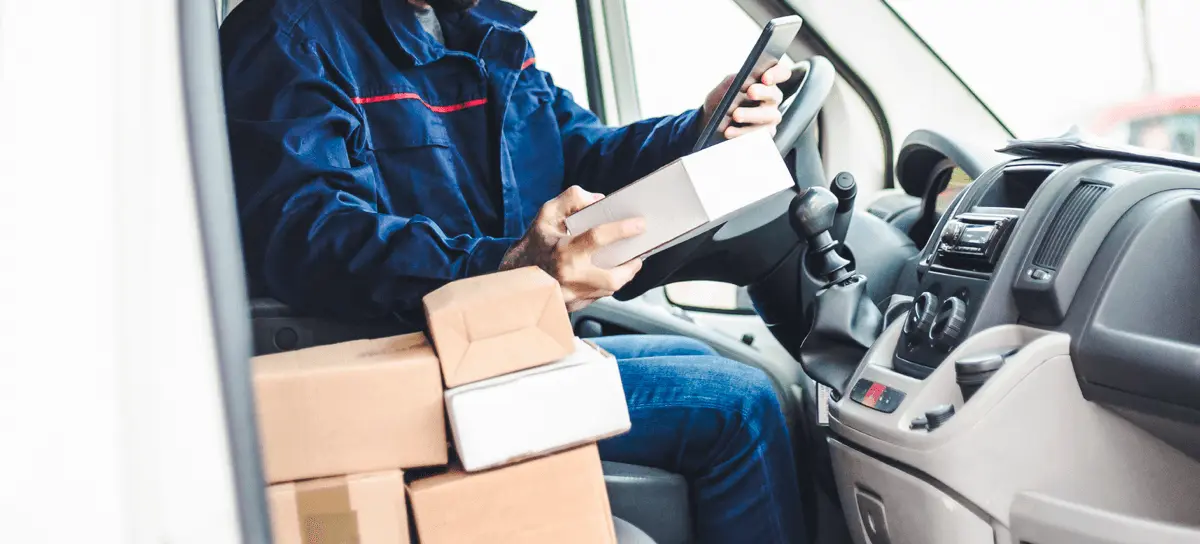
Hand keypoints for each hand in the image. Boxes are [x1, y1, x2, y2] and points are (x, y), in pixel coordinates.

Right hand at [499, 186, 645, 311]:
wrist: (513, 279)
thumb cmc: (532, 245)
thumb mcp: (547, 215)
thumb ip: (572, 200)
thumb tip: (599, 201)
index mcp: (563, 252)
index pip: (599, 237)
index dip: (622, 229)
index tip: (640, 224)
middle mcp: (569, 277)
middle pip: (612, 278)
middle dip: (631, 267)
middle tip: (639, 255)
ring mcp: (571, 296)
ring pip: (608, 290)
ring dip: (622, 277)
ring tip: (629, 264)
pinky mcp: (572, 307)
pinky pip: (598, 296)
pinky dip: (606, 285)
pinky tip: (609, 274)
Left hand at [701, 60, 792, 138]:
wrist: (711, 122)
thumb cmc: (721, 99)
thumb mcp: (724, 87)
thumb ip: (733, 81)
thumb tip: (742, 82)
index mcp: (766, 82)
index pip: (781, 73)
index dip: (777, 73)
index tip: (766, 77)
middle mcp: (772, 98)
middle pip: (775, 94)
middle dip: (763, 92)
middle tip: (751, 92)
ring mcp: (771, 117)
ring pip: (769, 116)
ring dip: (751, 114)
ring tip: (736, 115)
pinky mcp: (764, 135)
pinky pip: (758, 134)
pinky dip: (742, 132)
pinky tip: (729, 131)